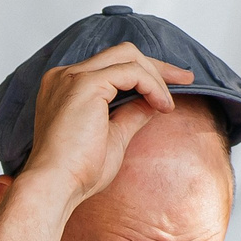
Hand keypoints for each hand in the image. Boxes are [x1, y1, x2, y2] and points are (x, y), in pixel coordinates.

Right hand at [19, 44, 193, 209]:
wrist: (55, 187)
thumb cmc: (76, 172)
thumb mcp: (113, 137)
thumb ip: (131, 115)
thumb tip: (153, 102)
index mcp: (65, 87)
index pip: (111, 65)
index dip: (145, 72)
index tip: (171, 86)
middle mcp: (64, 76)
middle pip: (121, 53)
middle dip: (156, 66)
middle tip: (185, 79)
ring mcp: (72, 77)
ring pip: (128, 57)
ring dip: (156, 77)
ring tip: (168, 104)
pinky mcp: (85, 84)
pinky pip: (130, 72)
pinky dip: (151, 86)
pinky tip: (161, 106)